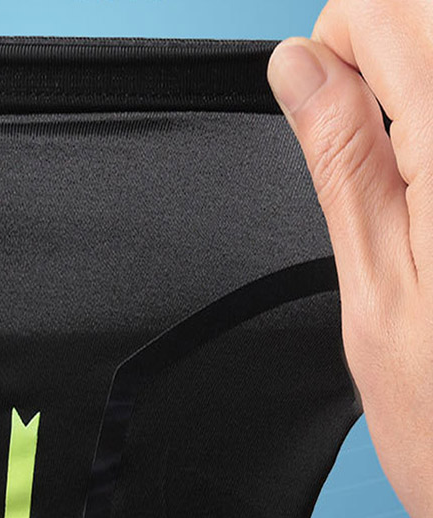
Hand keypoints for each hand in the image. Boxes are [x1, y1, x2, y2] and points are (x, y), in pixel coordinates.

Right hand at [267, 0, 432, 517]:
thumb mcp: (377, 290)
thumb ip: (343, 165)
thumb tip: (299, 69)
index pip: (393, 13)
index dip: (336, 43)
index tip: (318, 103)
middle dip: (385, 52)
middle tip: (364, 141)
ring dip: (419, 91)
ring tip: (409, 172)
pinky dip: (432, 136)